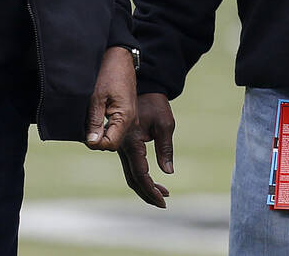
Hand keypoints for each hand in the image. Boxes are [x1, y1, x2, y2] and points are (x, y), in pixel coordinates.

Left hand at [84, 46, 135, 150]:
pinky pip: (114, 126)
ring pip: (113, 134)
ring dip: (99, 131)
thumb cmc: (107, 73)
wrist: (119, 56)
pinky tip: (95, 115)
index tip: (84, 132)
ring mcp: (130, 116)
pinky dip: (103, 125)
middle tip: (84, 123)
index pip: (110, 144)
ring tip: (89, 117)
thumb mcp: (96, 97)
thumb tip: (92, 143)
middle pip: (112, 142)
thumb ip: (94, 122)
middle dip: (96, 137)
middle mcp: (131, 120)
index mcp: (125, 117)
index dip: (95, 143)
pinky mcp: (126, 111)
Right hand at [118, 93, 174, 207]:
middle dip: (147, 193)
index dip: (151, 191)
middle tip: (163, 202)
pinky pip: (130, 165)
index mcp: (132, 143)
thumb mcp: (165, 124)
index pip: (140, 175)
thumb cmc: (155, 103)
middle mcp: (122, 147)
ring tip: (163, 193)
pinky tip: (154, 179)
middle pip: (132, 179)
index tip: (164, 200)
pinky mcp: (124, 144)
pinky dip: (141, 175)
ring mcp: (121, 146)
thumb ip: (165, 149)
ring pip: (130, 173)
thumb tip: (168, 172)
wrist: (143, 86)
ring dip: (145, 186)